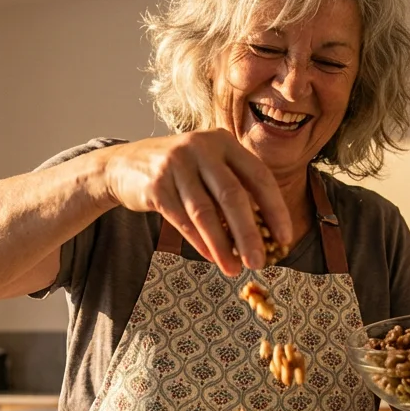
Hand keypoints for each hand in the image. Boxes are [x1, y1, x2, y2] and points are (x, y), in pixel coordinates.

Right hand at [98, 130, 291, 274]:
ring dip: (222, 246)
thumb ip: (233, 188)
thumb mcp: (208, 166)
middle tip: (259, 262)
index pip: (259, 176)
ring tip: (234, 269)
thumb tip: (265, 233)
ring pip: (206, 212)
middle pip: (233, 196)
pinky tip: (211, 257)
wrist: (124, 165)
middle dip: (249, 234)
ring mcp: (176, 164)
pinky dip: (199, 241)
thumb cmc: (178, 172)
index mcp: (223, 142)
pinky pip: (182, 219)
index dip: (275, 209)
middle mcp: (201, 147)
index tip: (286, 237)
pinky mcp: (155, 184)